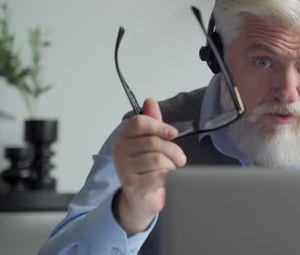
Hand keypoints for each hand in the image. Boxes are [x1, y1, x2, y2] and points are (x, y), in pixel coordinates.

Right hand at [112, 98, 186, 234]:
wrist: (141, 200)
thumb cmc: (147, 169)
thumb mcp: (150, 143)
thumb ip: (151, 122)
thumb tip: (150, 101)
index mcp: (124, 138)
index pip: (138, 123)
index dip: (159, 126)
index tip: (173, 133)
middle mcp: (120, 152)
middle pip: (153, 142)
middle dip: (172, 150)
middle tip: (179, 159)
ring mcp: (124, 170)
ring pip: (157, 159)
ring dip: (171, 165)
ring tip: (172, 170)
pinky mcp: (133, 186)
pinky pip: (159, 176)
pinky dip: (168, 177)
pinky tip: (166, 181)